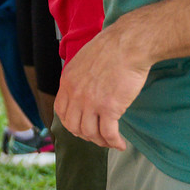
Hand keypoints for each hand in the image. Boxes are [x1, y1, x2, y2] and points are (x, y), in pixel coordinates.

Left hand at [52, 20, 152, 149]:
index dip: (70, 123)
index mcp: (68, 82)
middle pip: (74, 126)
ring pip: (90, 133)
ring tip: (110, 141)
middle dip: (85, 135)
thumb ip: (79, 77)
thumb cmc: (111, 48)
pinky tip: (120, 144)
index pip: (61, 111)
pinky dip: (114, 142)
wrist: (127, 44)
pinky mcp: (110, 108)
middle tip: (97, 136)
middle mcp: (76, 94)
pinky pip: (108, 134)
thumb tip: (84, 88)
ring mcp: (91, 103)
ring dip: (100, 141)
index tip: (80, 126)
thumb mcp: (83, 60)